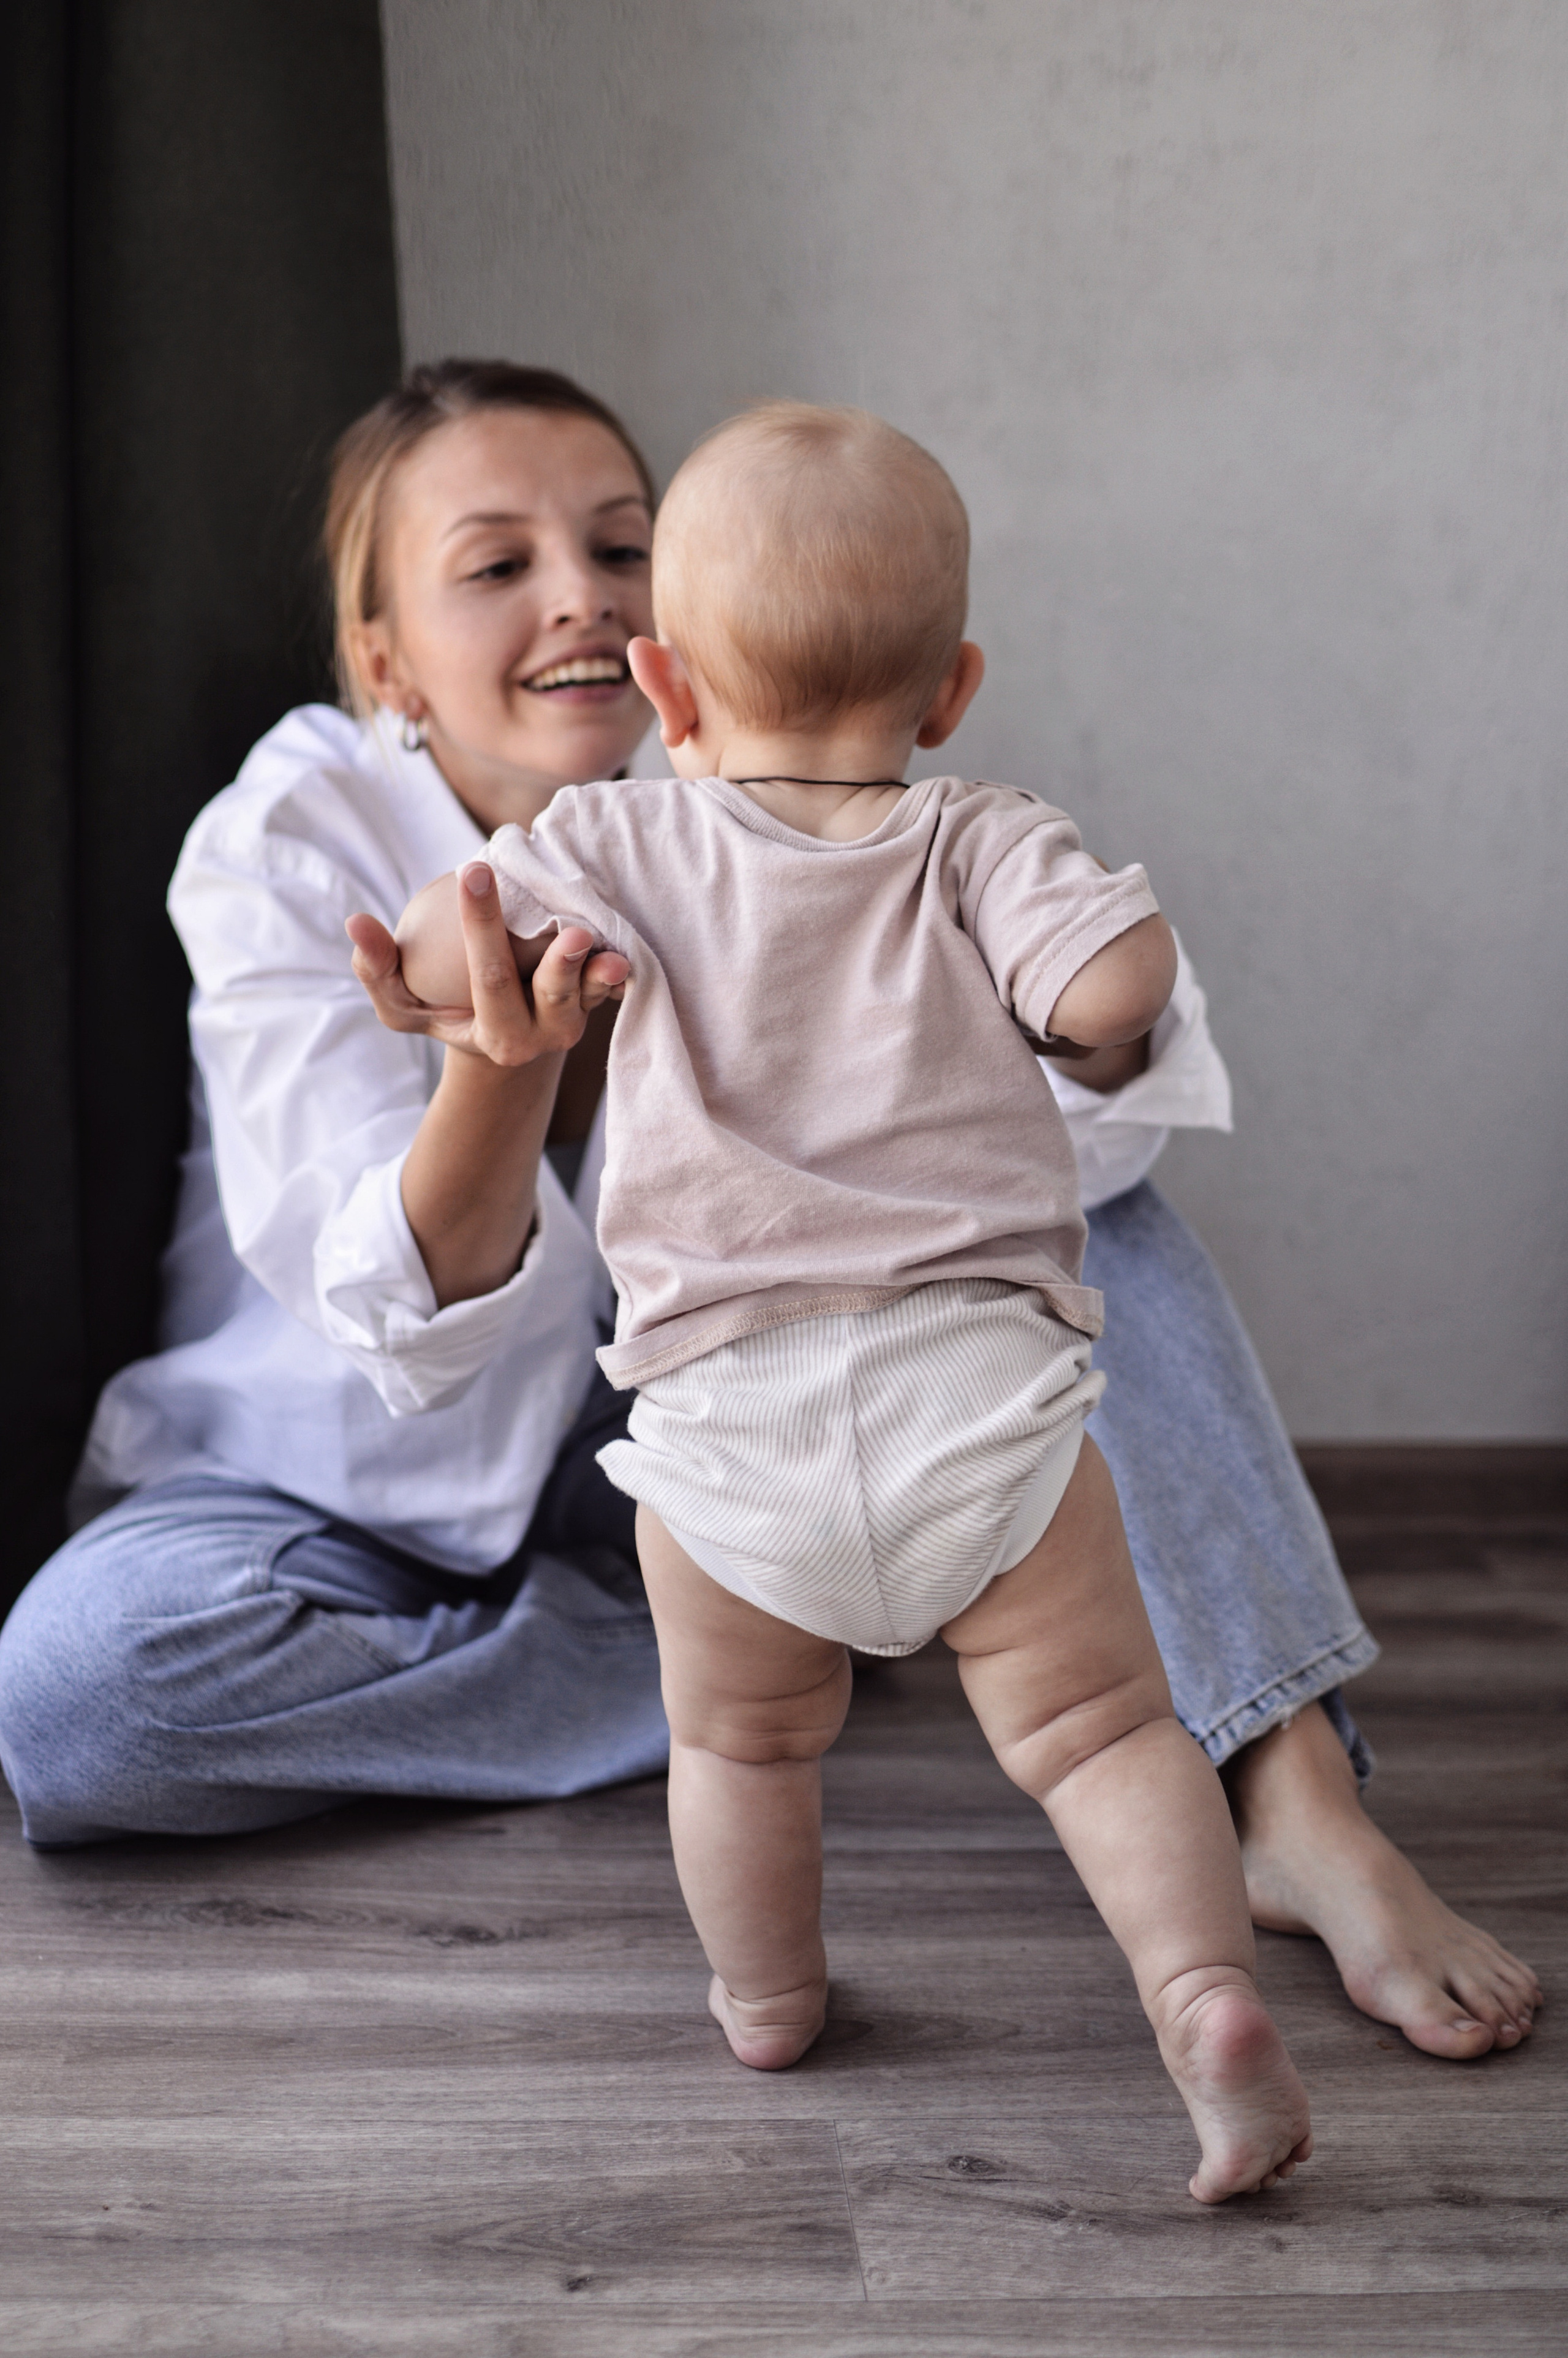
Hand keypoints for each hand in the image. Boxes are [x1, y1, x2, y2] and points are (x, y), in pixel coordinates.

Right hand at [347, 862, 628, 1067]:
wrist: (502, 1027)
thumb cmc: (441, 1007)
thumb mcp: (401, 1001)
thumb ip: (376, 968)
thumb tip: (356, 923)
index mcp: (497, 1039)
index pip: (488, 982)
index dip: (480, 929)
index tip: (472, 872)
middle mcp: (543, 1035)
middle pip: (550, 996)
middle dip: (558, 966)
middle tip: (565, 930)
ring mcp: (578, 1016)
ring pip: (592, 994)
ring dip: (600, 972)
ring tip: (609, 952)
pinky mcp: (600, 996)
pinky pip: (613, 981)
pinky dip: (618, 962)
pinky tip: (626, 941)